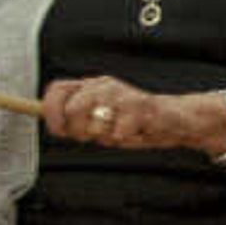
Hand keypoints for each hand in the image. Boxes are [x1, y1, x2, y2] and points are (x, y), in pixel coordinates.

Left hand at [41, 77, 195, 151]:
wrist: (174, 121)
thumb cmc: (133, 124)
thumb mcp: (100, 121)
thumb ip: (78, 120)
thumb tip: (55, 126)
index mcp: (91, 86)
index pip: (57, 90)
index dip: (51, 111)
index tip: (59, 131)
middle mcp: (103, 85)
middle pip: (73, 108)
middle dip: (78, 130)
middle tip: (94, 137)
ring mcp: (121, 94)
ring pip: (95, 122)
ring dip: (105, 136)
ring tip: (119, 133)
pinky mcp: (139, 106)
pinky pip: (118, 132)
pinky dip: (124, 139)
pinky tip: (136, 132)